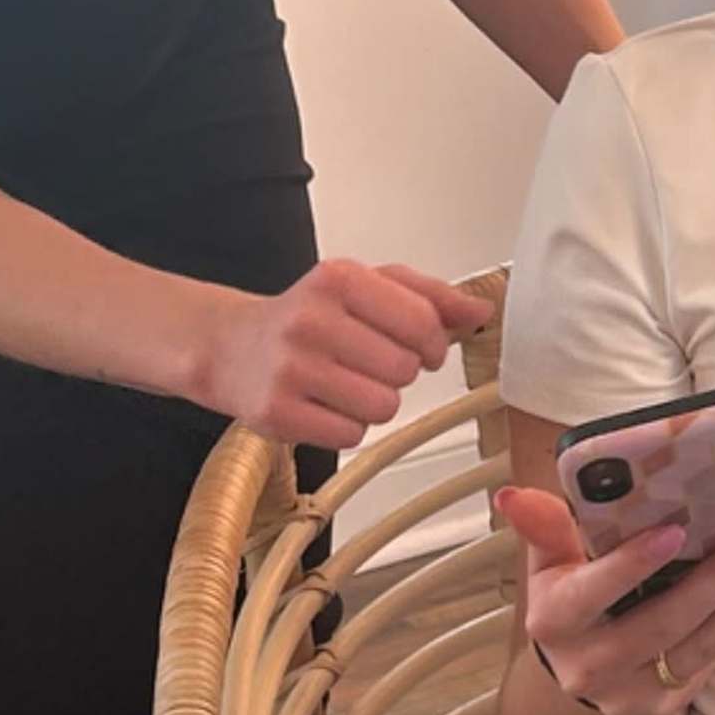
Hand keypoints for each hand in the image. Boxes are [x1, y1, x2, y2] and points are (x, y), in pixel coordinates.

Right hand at [212, 260, 492, 452]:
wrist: (233, 347)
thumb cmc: (309, 316)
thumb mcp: (366, 287)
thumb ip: (428, 295)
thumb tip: (481, 310)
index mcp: (340, 278)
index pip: (422, 322)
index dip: (435, 344)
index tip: (424, 348)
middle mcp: (312, 319)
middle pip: (405, 369)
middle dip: (400, 373)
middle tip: (371, 364)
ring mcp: (291, 368)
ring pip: (382, 406)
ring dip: (376, 402)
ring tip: (347, 384)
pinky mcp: (277, 413)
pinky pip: (350, 435)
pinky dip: (347, 426)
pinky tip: (325, 404)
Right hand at [499, 487, 714, 714]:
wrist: (582, 668)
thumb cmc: (572, 596)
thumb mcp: (551, 562)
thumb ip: (546, 528)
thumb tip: (512, 497)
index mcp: (554, 622)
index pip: (592, 591)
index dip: (632, 563)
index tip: (675, 530)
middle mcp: (588, 667)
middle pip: (663, 621)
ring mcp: (629, 694)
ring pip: (702, 644)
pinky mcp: (665, 707)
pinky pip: (714, 658)